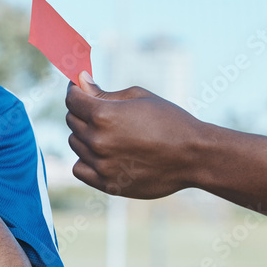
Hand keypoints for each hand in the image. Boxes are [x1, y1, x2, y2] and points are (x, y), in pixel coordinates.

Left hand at [65, 73, 205, 197]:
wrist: (194, 156)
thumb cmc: (170, 121)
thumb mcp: (138, 97)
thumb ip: (103, 92)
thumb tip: (79, 82)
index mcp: (104, 115)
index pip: (72, 99)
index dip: (75, 91)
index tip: (80, 89)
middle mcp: (98, 140)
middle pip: (72, 120)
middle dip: (82, 112)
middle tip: (100, 111)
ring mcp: (101, 164)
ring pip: (75, 143)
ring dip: (85, 136)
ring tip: (111, 134)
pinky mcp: (107, 184)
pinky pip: (79, 168)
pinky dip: (86, 160)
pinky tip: (102, 154)